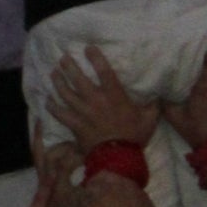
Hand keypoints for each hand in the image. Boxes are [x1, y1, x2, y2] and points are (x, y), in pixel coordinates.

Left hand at [42, 44, 162, 163]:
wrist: (117, 159)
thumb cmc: (134, 137)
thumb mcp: (150, 118)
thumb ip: (153, 104)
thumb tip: (160, 93)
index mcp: (114, 95)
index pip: (103, 70)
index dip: (95, 57)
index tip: (88, 48)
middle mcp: (95, 100)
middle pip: (78, 78)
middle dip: (69, 66)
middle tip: (63, 57)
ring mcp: (83, 112)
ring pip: (65, 93)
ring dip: (58, 81)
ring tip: (54, 73)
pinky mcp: (74, 125)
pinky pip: (59, 113)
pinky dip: (52, 106)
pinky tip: (47, 100)